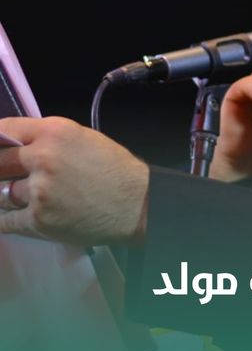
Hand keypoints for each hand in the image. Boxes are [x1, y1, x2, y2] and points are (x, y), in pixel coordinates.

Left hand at [0, 116, 148, 245]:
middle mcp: (43, 158)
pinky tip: (19, 215)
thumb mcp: (84, 139)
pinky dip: (8, 219)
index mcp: (55, 133)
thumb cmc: (116, 171)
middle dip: (1, 169)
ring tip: (30, 197)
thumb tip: (17, 146)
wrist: (138, 205)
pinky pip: (5, 221)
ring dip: (8, 196)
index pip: (5, 129)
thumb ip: (49, 140)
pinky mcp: (38, 220)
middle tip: (7, 174)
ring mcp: (38, 191)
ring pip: (1, 193)